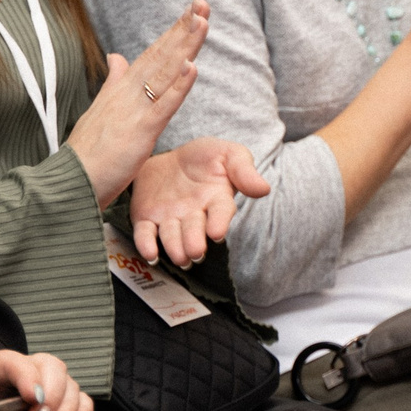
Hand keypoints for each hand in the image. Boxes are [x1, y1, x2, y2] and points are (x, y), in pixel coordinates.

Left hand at [0, 349, 91, 410]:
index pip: (14, 360)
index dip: (26, 375)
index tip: (30, 399)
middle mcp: (18, 370)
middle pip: (50, 365)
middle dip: (53, 394)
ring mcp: (38, 384)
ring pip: (69, 381)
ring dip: (69, 406)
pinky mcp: (51, 401)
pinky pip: (79, 398)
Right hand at [66, 0, 207, 204]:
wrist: (70, 183)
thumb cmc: (87, 153)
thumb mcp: (101, 110)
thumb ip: (113, 82)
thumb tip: (117, 57)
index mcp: (121, 89)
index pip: (152, 54)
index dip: (172, 32)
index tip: (192, 11)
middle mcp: (127, 93)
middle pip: (161, 55)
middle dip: (183, 28)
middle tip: (202, 2)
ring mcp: (134, 110)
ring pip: (164, 72)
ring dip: (184, 46)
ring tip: (201, 22)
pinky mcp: (140, 131)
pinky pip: (163, 105)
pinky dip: (178, 85)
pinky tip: (191, 66)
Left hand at [129, 137, 268, 266]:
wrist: (170, 157)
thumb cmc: (204, 158)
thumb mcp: (227, 154)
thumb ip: (244, 169)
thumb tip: (264, 188)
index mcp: (216, 200)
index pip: (220, 212)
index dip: (219, 222)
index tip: (217, 232)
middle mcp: (194, 215)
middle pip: (194, 230)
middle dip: (195, 242)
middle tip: (196, 251)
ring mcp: (170, 219)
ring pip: (171, 237)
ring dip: (175, 248)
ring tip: (179, 256)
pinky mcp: (147, 219)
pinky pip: (145, 234)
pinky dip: (146, 245)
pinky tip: (149, 253)